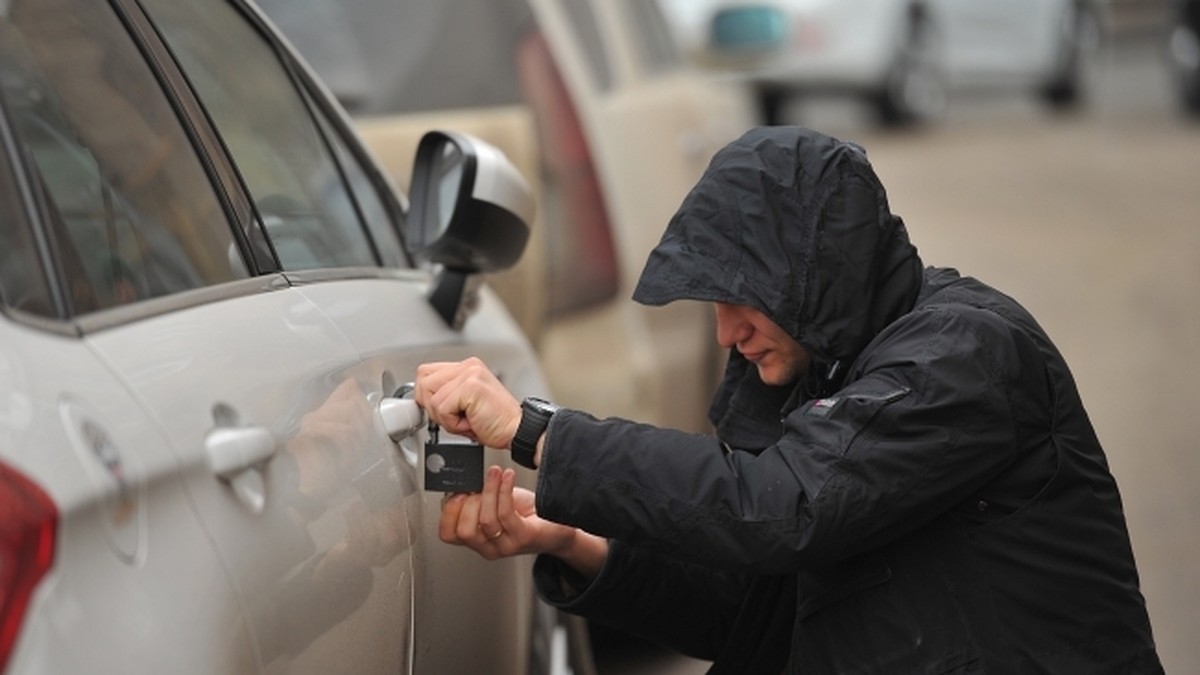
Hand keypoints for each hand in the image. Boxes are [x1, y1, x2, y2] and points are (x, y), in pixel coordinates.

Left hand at [414, 357, 520, 448]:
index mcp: (467, 367)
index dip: (427, 395)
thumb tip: (421, 399)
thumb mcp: (465, 404)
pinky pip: (442, 408)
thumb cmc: (495, 422)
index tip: (440, 411)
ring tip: (466, 420)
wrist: (517, 431)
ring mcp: (469, 373)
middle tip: (454, 417)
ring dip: (444, 418)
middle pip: (423, 381)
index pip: (427, 373)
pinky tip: (470, 422)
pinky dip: (452, 423)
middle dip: (432, 407)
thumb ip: (445, 395)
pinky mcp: (470, 386)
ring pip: (431, 397)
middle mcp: (468, 366)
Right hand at [440, 465, 607, 577]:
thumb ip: (476, 497)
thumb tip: (461, 482)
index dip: (448, 512)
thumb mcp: (494, 503)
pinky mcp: (523, 538)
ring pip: (486, 521)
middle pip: (464, 532)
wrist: (557, 526)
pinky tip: (507, 477)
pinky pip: (506, 514)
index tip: (457, 491)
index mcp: (477, 539)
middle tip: (477, 485)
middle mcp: (489, 547)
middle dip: (467, 503)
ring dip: (489, 491)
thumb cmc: (526, 514)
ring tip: (495, 473)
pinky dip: (504, 490)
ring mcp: (506, 545)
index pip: (448, 535)